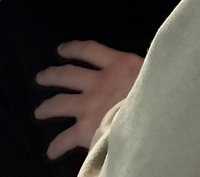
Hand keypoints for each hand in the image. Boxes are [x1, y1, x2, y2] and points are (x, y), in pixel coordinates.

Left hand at [35, 41, 142, 160]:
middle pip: (68, 75)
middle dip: (53, 76)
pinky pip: (65, 138)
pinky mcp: (84, 129)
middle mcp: (98, 82)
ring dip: (48, 107)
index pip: (90, 51)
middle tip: (41, 77)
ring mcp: (88, 105)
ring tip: (39, 111)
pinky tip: (51, 152)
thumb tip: (140, 69)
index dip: (74, 49)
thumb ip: (139, 70)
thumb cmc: (160, 90)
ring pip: (61, 103)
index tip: (61, 49)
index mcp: (118, 64)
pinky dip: (57, 145)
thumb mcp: (153, 70)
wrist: (154, 114)